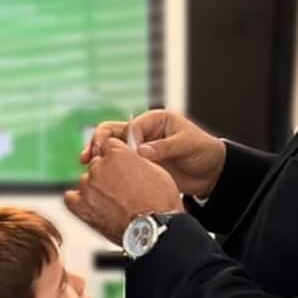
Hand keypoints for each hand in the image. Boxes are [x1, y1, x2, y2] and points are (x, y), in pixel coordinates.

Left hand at [65, 139, 182, 244]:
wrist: (153, 228)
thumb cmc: (159, 203)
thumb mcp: (156, 171)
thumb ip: (136, 161)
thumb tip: (131, 161)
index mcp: (117, 154)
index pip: (108, 146)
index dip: (116, 157)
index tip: (120, 166)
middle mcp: (99, 167)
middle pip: (97, 164)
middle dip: (107, 174)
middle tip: (120, 190)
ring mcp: (88, 186)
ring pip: (86, 181)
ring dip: (95, 189)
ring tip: (112, 203)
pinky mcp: (81, 205)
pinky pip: (70, 198)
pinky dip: (78, 201)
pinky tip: (90, 206)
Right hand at [81, 109, 225, 199]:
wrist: (211, 173)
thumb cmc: (203, 151)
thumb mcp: (187, 145)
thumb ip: (164, 147)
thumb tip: (141, 151)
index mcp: (154, 121)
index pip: (129, 127)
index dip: (120, 140)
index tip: (116, 153)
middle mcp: (143, 133)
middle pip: (112, 133)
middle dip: (98, 142)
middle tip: (91, 155)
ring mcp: (138, 150)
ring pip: (110, 149)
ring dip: (96, 154)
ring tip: (86, 163)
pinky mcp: (138, 165)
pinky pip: (118, 165)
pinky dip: (106, 168)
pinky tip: (99, 176)